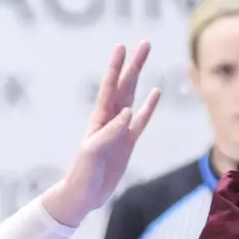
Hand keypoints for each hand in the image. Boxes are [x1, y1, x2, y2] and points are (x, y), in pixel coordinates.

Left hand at [43, 43, 161, 226]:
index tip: (122, 46)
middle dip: (134, 64)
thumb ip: (110, 132)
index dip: (116, 67)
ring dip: (140, 77)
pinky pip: (141, 121)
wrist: (84, 195)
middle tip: (145, 43)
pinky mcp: (128, 142)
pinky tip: (156, 93)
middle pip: (124, 85)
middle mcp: (110, 118)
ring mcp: (120, 129)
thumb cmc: (82, 172)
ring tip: (146, 59)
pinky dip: (148, 107)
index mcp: (99, 118)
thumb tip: (128, 112)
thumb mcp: (93, 152)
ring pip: (133, 96)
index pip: (109, 86)